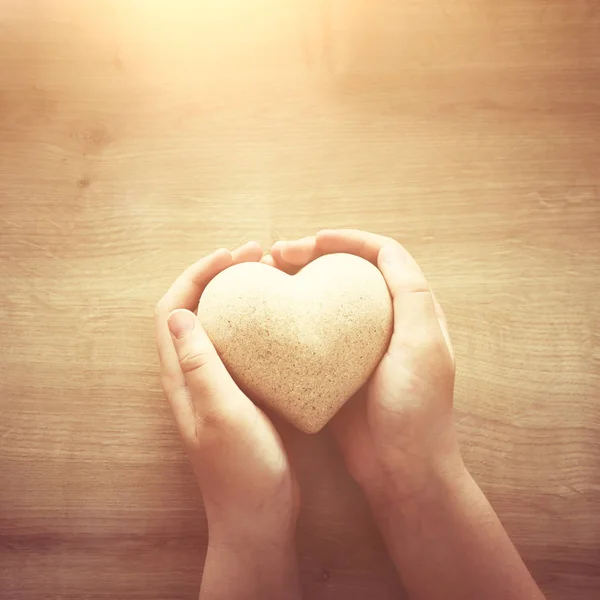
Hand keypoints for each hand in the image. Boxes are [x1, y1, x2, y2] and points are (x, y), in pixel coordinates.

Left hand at [155, 243, 299, 547]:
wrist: (259, 513)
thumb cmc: (240, 468)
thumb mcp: (220, 412)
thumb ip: (198, 364)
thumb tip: (179, 313)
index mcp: (182, 376)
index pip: (173, 310)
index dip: (196, 276)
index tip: (230, 256)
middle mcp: (195, 374)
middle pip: (196, 310)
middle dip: (220, 276)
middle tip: (256, 255)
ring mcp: (219, 383)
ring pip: (221, 325)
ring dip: (238, 295)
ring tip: (269, 275)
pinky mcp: (243, 393)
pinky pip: (244, 346)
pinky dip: (257, 323)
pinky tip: (282, 320)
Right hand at [265, 230, 463, 505]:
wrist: (402, 471)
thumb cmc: (417, 411)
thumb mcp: (422, 348)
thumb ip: (411, 296)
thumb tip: (386, 251)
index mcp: (410, 311)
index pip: (382, 256)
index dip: (349, 240)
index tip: (313, 240)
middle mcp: (384, 322)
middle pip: (348, 272)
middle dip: (314, 254)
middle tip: (277, 255)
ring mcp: (357, 346)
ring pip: (326, 299)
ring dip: (299, 281)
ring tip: (267, 276)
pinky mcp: (335, 369)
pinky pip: (312, 333)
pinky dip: (291, 317)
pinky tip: (268, 317)